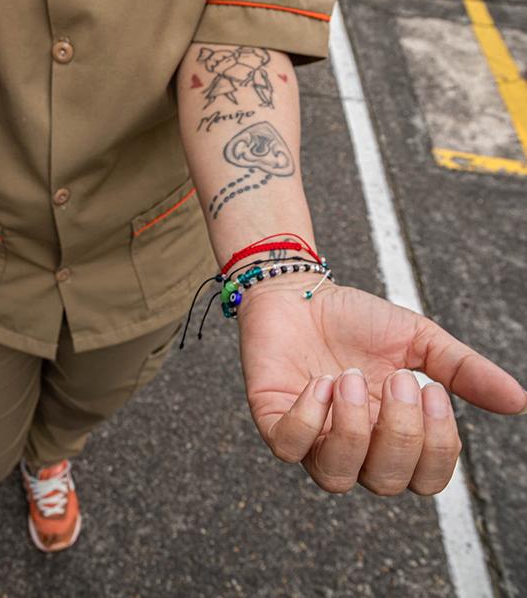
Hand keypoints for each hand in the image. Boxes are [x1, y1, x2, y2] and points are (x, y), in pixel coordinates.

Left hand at [238, 279, 525, 495]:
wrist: (298, 290)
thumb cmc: (355, 320)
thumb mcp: (418, 340)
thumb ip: (463, 371)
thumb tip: (519, 401)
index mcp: (392, 435)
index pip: (425, 481)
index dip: (437, 448)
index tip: (433, 392)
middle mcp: (352, 447)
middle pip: (386, 483)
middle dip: (400, 433)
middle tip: (396, 378)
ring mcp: (310, 437)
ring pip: (336, 477)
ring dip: (353, 429)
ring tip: (350, 376)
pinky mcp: (271, 419)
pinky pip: (288, 448)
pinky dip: (308, 419)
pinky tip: (319, 383)